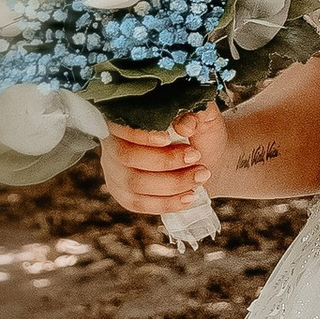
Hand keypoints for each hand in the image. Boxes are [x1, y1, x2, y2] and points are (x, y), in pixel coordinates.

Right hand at [98, 107, 232, 221]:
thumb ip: (195, 115)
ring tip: (200, 176)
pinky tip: (189, 197)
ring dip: (171, 183)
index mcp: (126, 117)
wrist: (206, 157)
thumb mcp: (204, 117)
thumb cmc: (199, 132)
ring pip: (132, 184)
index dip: (140, 134)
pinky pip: (138, 204)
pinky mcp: (123, 193)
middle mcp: (113, 143)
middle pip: (125, 156)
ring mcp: (114, 170)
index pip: (119, 125)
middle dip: (164, 161)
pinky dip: (166, 203)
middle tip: (196, 157)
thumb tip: (183, 125)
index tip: (167, 138)